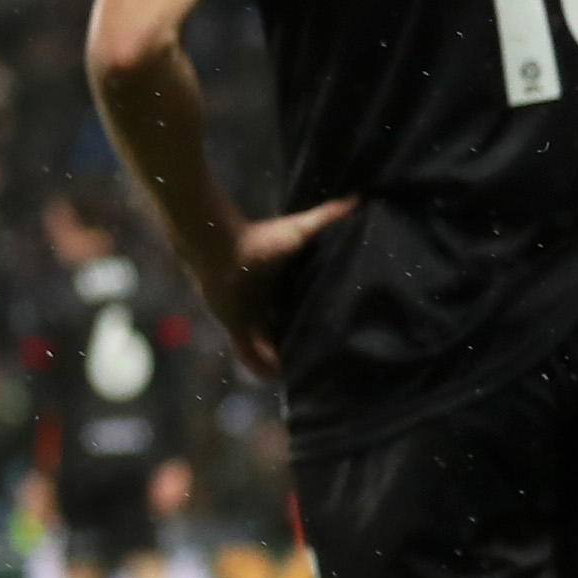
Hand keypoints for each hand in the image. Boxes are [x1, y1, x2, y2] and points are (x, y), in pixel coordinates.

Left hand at [217, 196, 351, 380]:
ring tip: (300, 374)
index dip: (310, 317)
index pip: (296, 306)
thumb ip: (327, 216)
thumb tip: (357, 198)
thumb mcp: (300, 229)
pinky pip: (246, 351)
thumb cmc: (259, 238)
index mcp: (278, 284)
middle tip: (320, 357)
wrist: (219, 246)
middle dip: (295, 340)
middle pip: (281, 327)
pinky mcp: (234, 325)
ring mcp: (247, 315)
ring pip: (265, 343)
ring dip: (279, 357)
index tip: (331, 329)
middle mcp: (263, 302)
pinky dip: (258, 365)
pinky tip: (274, 378)